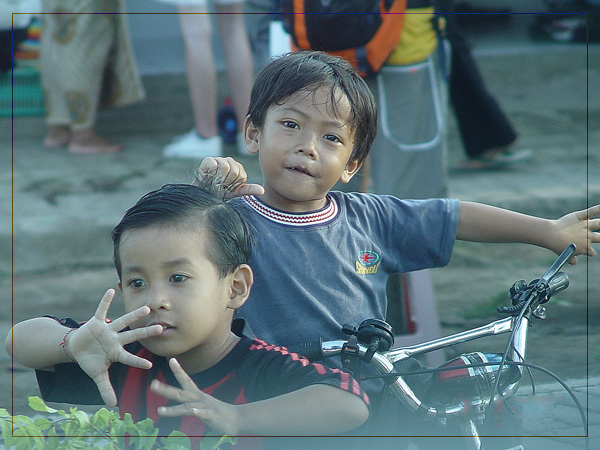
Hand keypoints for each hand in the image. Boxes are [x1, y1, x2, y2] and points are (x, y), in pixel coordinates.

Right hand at [67, 289, 162, 406]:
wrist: (77, 348)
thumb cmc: (91, 360)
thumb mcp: (97, 375)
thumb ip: (106, 388)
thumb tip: (113, 405)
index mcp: (116, 352)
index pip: (129, 358)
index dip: (138, 361)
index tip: (150, 364)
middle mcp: (115, 339)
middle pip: (133, 335)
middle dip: (146, 332)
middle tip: (162, 327)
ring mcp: (107, 330)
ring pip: (123, 321)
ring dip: (134, 315)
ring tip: (147, 308)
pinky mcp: (96, 322)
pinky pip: (102, 310)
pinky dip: (105, 301)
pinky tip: (111, 290)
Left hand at [151, 358, 238, 435]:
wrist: (236, 418)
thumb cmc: (217, 412)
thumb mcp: (202, 404)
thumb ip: (191, 402)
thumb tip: (181, 400)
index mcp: (197, 395)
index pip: (186, 380)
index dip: (178, 370)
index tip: (171, 359)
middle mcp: (200, 398)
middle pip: (180, 393)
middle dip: (165, 389)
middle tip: (152, 384)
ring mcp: (206, 406)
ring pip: (187, 406)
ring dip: (173, 409)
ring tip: (159, 411)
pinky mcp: (212, 416)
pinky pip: (203, 414)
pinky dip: (198, 412)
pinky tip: (194, 412)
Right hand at [196, 157, 263, 199]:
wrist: (203, 194)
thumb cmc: (220, 192)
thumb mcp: (236, 192)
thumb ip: (249, 190)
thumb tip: (262, 191)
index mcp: (238, 168)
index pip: (242, 176)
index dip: (234, 185)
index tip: (228, 187)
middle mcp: (230, 161)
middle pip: (234, 170)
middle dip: (227, 182)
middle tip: (221, 185)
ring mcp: (219, 159)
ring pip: (225, 167)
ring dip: (219, 179)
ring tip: (215, 181)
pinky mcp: (208, 160)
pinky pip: (214, 166)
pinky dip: (211, 174)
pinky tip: (208, 176)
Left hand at [553, 204, 599, 263]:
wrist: (551, 235)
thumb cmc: (557, 245)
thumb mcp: (565, 255)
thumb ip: (571, 259)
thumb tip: (574, 263)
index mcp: (584, 247)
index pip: (592, 252)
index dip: (590, 253)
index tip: (589, 253)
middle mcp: (587, 236)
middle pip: (599, 238)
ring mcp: (585, 226)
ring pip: (598, 224)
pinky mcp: (580, 217)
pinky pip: (591, 212)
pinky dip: (598, 208)